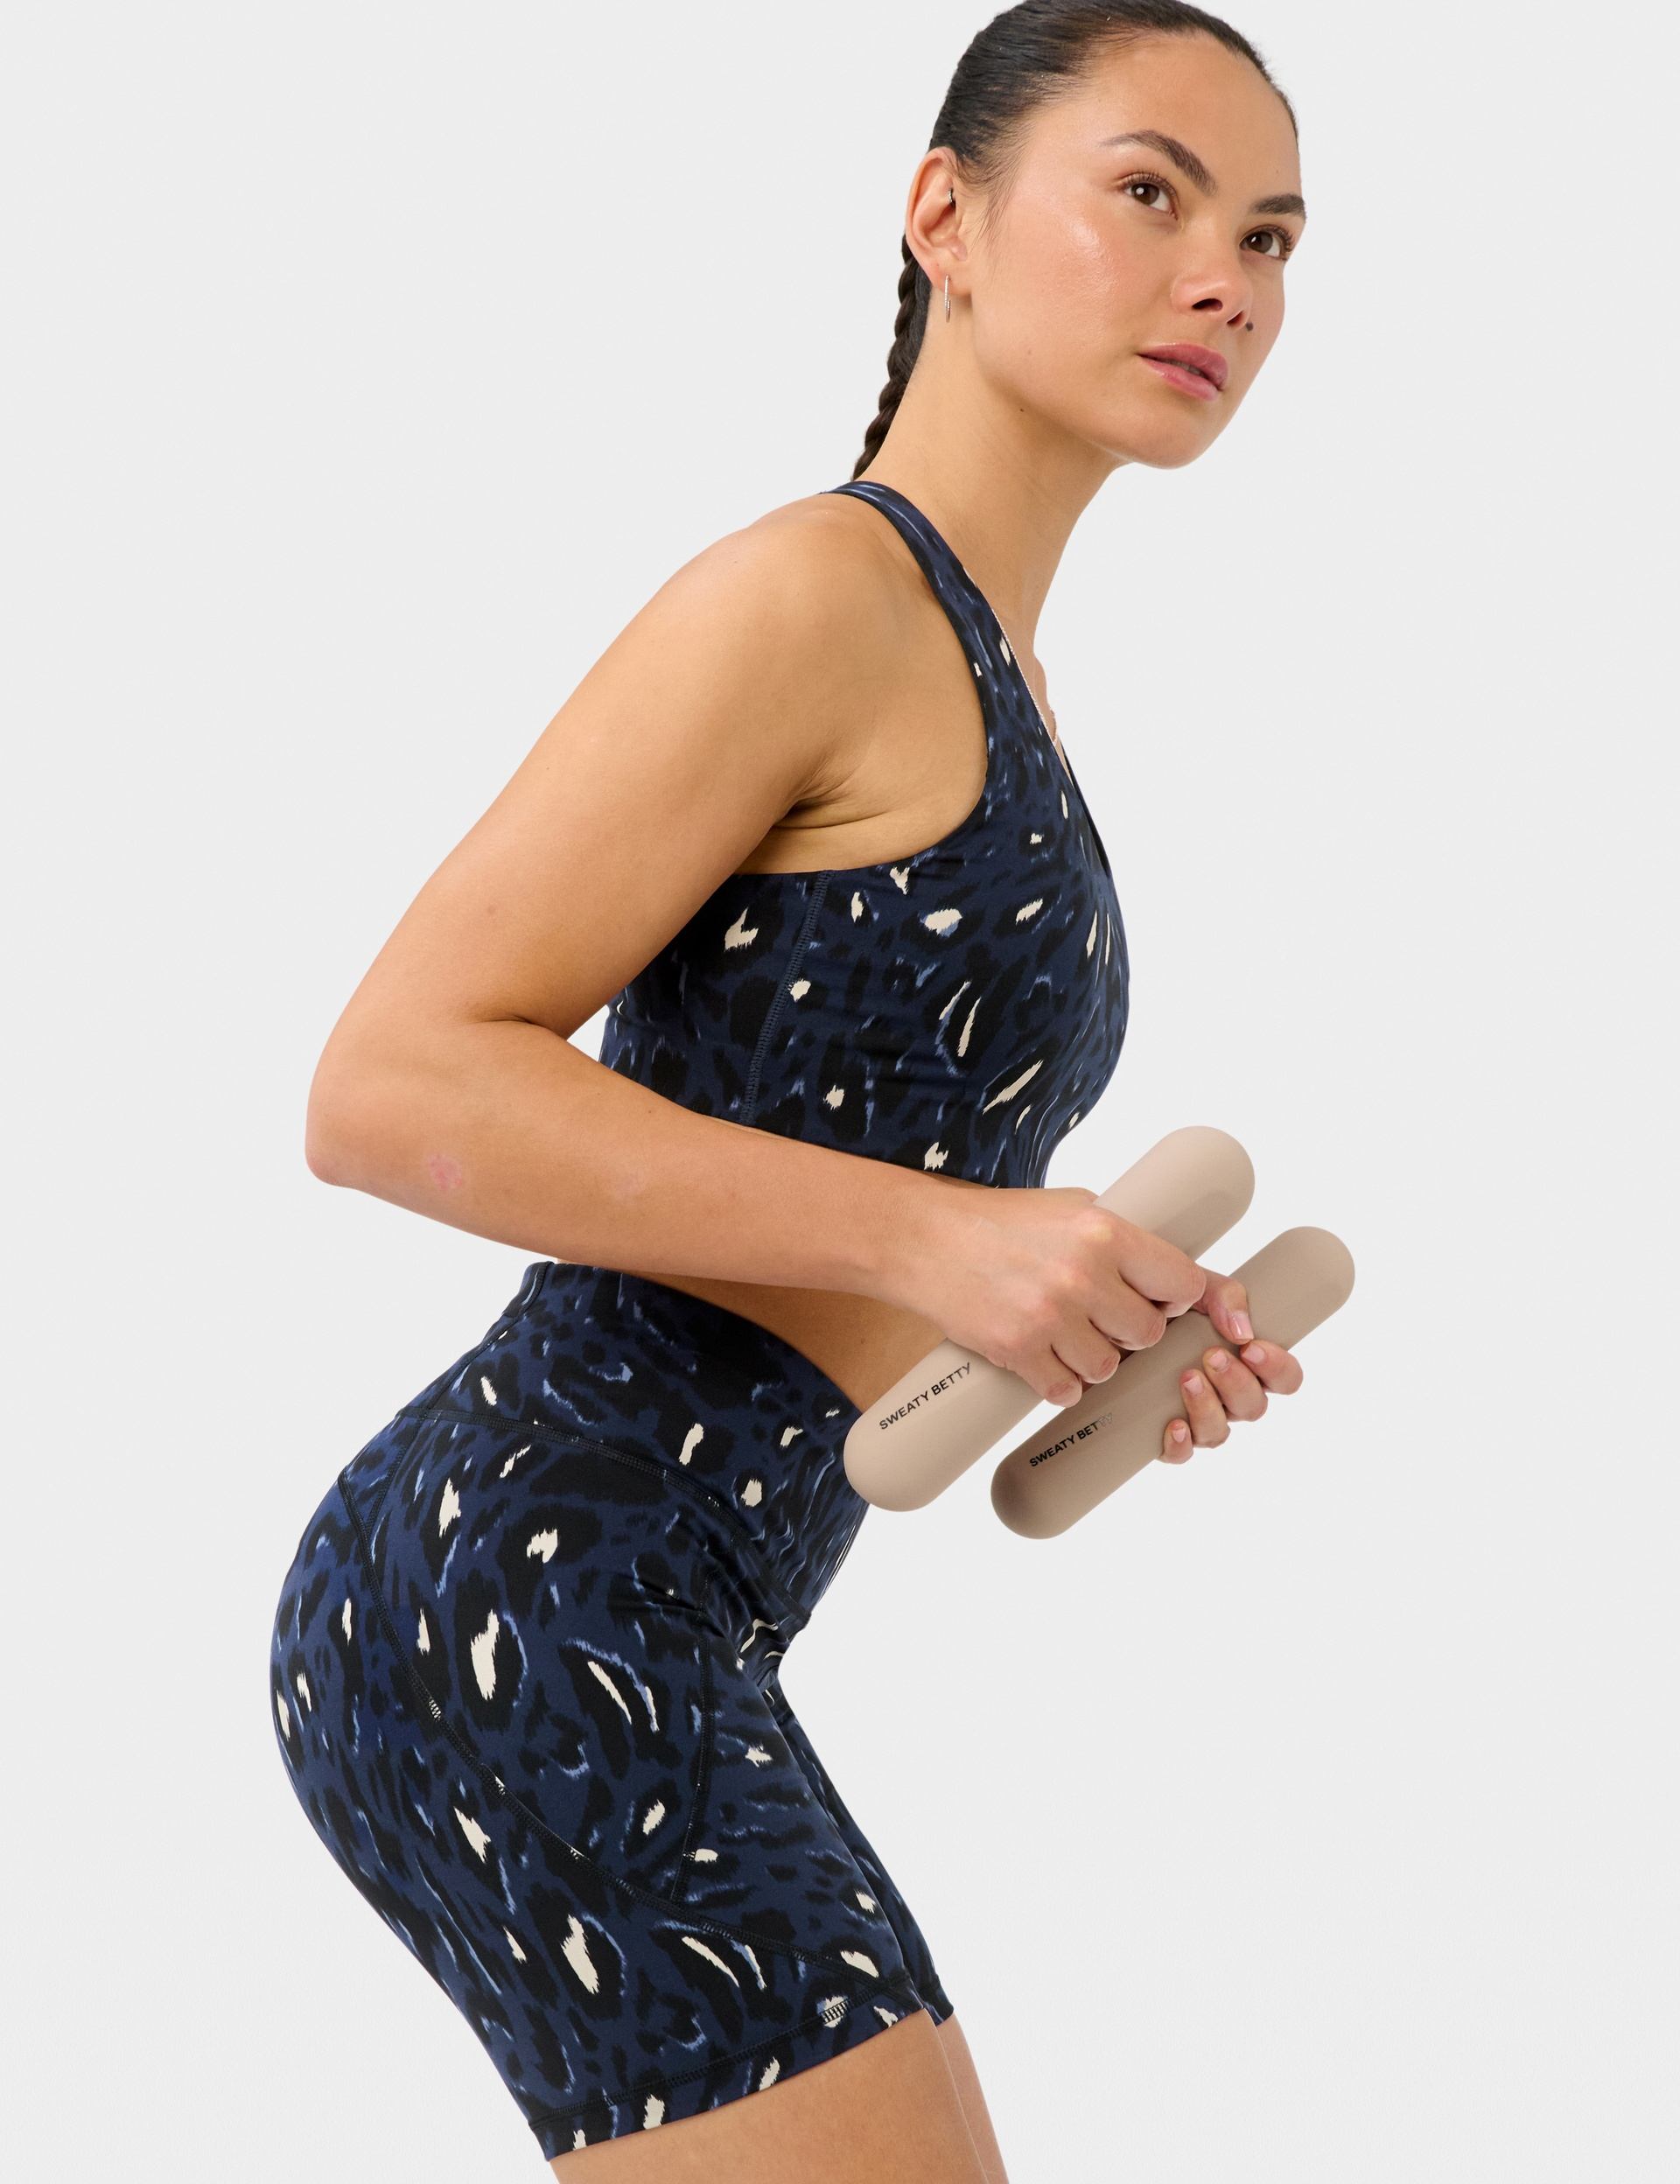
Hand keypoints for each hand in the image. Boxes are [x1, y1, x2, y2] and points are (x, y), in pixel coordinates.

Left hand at [1159, 1263, 1303, 1462]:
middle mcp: (1226, 1397)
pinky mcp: (1166, 1434)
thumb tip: (1242, 1329)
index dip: (1278, 1369)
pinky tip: (1172, 1423)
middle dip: (1237, 1383)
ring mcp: (1197, 1417)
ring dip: (1207, 1407)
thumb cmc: (1161, 1308)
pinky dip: (1180, 1443)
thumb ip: (1224, 1295)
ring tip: (1187, 1378)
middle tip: (1212, 1356)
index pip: (1284, 1378)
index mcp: (1245, 1364)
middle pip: (1254, 1407)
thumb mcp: (1194, 1289)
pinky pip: (1182, 1453)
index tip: (1252, 1347)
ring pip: (1219, 1432)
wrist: (1106, 1323)